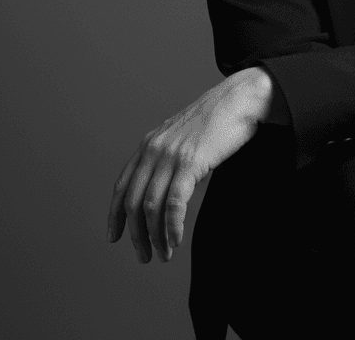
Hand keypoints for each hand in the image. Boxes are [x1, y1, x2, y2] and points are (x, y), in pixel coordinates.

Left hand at [106, 67, 273, 262]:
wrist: (240, 98)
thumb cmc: (218, 118)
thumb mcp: (184, 135)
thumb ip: (170, 156)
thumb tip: (168, 186)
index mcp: (149, 143)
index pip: (121, 185)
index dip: (115, 215)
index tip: (114, 237)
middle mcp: (154, 149)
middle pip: (132, 201)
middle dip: (136, 234)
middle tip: (145, 256)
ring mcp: (171, 155)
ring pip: (151, 207)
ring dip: (155, 237)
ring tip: (163, 254)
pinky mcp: (190, 162)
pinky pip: (174, 203)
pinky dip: (172, 227)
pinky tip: (176, 239)